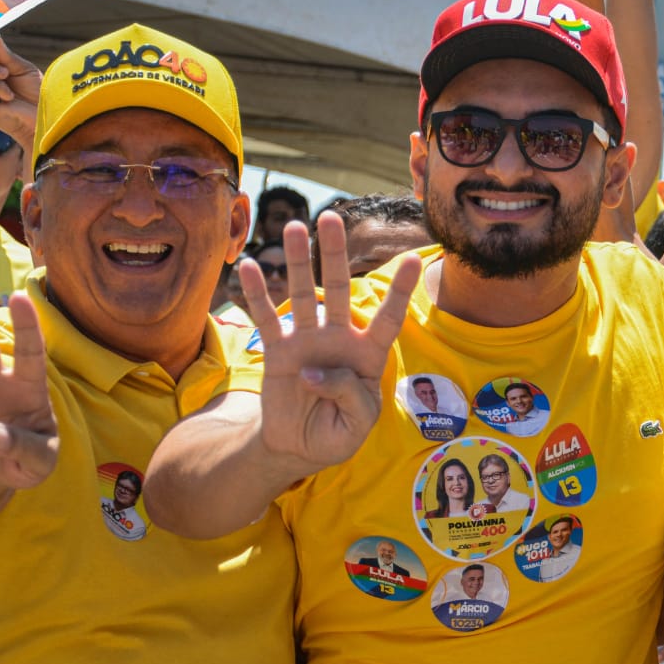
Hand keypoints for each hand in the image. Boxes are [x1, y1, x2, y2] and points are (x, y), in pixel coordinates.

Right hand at [240, 213, 417, 470]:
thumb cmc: (338, 432)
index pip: (388, 318)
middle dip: (336, 254)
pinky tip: (248, 267)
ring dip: (300, 261)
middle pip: (340, 289)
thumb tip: (314, 370)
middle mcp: (339, 338)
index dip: (400, 291)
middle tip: (332, 217)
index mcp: (368, 355)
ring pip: (304, 294)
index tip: (415, 259)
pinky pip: (266, 318)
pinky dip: (256, 294)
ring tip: (295, 226)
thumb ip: (349, 396)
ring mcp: (307, 340)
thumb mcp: (357, 425)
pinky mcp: (278, 350)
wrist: (299, 446)